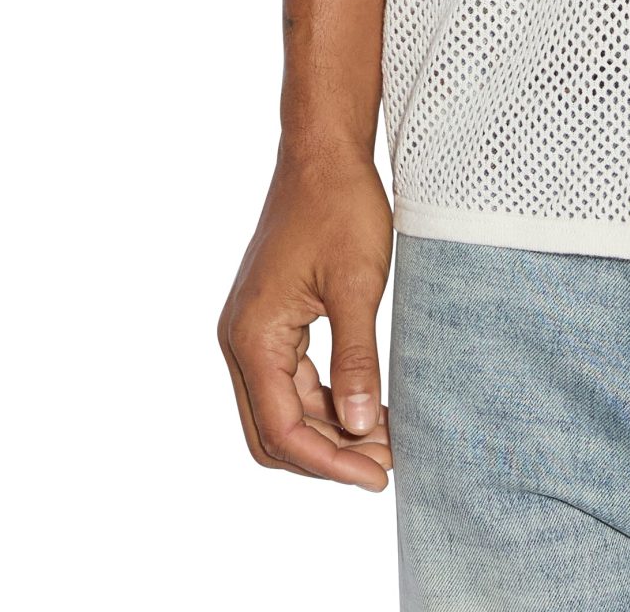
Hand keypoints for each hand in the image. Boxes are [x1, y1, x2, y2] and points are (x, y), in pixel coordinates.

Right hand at [218, 143, 395, 490]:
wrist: (323, 152)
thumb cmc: (340, 207)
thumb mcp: (357, 285)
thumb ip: (356, 359)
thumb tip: (361, 427)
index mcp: (253, 336)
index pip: (282, 429)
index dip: (329, 462)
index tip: (377, 476)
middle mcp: (242, 340)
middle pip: (274, 430)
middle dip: (327, 455)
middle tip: (385, 466)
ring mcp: (254, 331)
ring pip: (284, 409)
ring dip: (330, 430)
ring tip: (387, 441)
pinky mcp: (272, 320)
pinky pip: (293, 379)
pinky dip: (328, 400)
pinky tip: (370, 408)